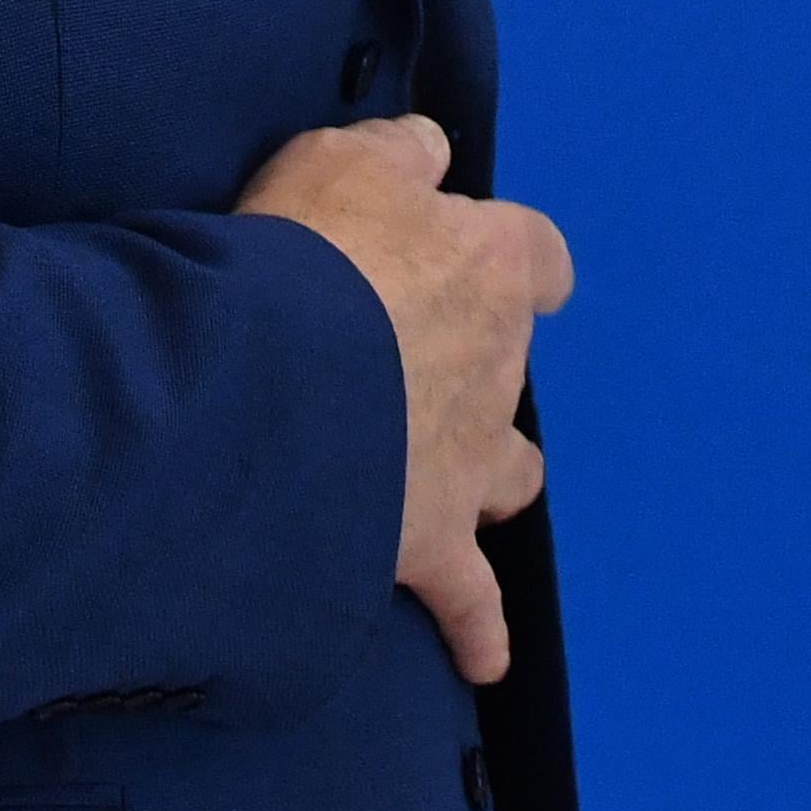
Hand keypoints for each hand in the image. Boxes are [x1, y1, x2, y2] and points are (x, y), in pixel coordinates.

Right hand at [235, 114, 573, 682]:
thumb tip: (428, 151)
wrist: (273, 383)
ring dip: (488, 476)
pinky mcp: (431, 541)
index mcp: (490, 267)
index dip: (508, 261)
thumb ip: (395, 154)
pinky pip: (468, 598)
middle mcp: (498, 365)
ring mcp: (471, 460)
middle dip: (472, 368)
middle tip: (403, 367)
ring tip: (455, 486)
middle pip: (512, 367)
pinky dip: (477, 628)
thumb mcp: (341, 160)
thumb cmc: (305, 256)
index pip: (537, 257)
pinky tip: (486, 659)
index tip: (475, 262)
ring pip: (509, 474)